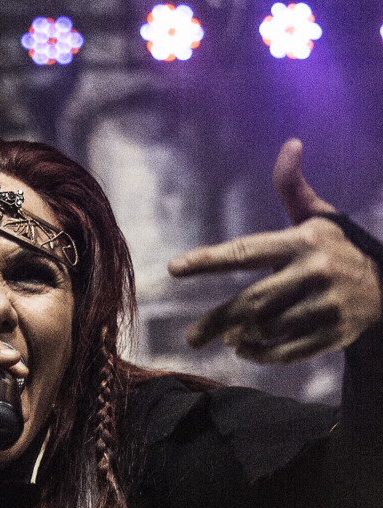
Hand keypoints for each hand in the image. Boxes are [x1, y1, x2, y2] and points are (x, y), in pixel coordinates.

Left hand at [167, 139, 381, 363]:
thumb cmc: (339, 249)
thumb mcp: (320, 217)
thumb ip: (294, 188)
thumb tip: (290, 145)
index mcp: (302, 241)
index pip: (245, 251)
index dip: (208, 260)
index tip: (174, 269)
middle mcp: (313, 272)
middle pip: (251, 302)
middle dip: (215, 321)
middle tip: (192, 337)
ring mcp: (323, 306)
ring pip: (266, 329)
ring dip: (240, 337)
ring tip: (228, 337)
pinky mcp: (331, 334)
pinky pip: (285, 352)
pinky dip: (260, 355)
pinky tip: (246, 350)